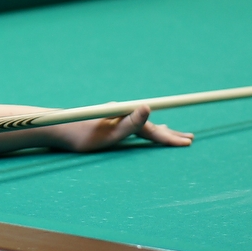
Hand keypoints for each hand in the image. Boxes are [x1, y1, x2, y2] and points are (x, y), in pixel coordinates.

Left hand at [54, 105, 193, 151]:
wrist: (61, 129)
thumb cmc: (83, 136)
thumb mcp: (109, 133)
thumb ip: (130, 122)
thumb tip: (148, 106)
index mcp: (127, 117)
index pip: (154, 130)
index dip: (171, 138)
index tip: (188, 144)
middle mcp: (124, 114)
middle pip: (152, 125)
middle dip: (171, 133)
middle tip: (190, 140)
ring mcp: (118, 118)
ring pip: (145, 125)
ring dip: (161, 130)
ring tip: (174, 133)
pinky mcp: (111, 122)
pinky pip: (135, 125)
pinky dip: (146, 129)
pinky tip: (146, 129)